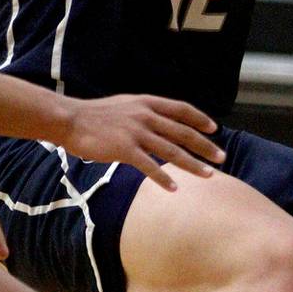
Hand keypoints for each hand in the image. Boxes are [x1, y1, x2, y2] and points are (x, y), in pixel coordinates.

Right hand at [64, 94, 223, 191]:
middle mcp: (145, 115)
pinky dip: (163, 178)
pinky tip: (174, 188)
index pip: (181, 109)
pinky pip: (149, 166)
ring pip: (171, 151)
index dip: (200, 119)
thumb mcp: (126, 105)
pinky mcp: (124, 149)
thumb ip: (145, 112)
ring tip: (208, 175)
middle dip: (205, 146)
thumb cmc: (96, 115)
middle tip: (222, 157)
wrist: (70, 119)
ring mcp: (136, 132)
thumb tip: (161, 122)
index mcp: (147, 103)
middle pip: (183, 132)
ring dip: (192, 164)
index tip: (214, 129)